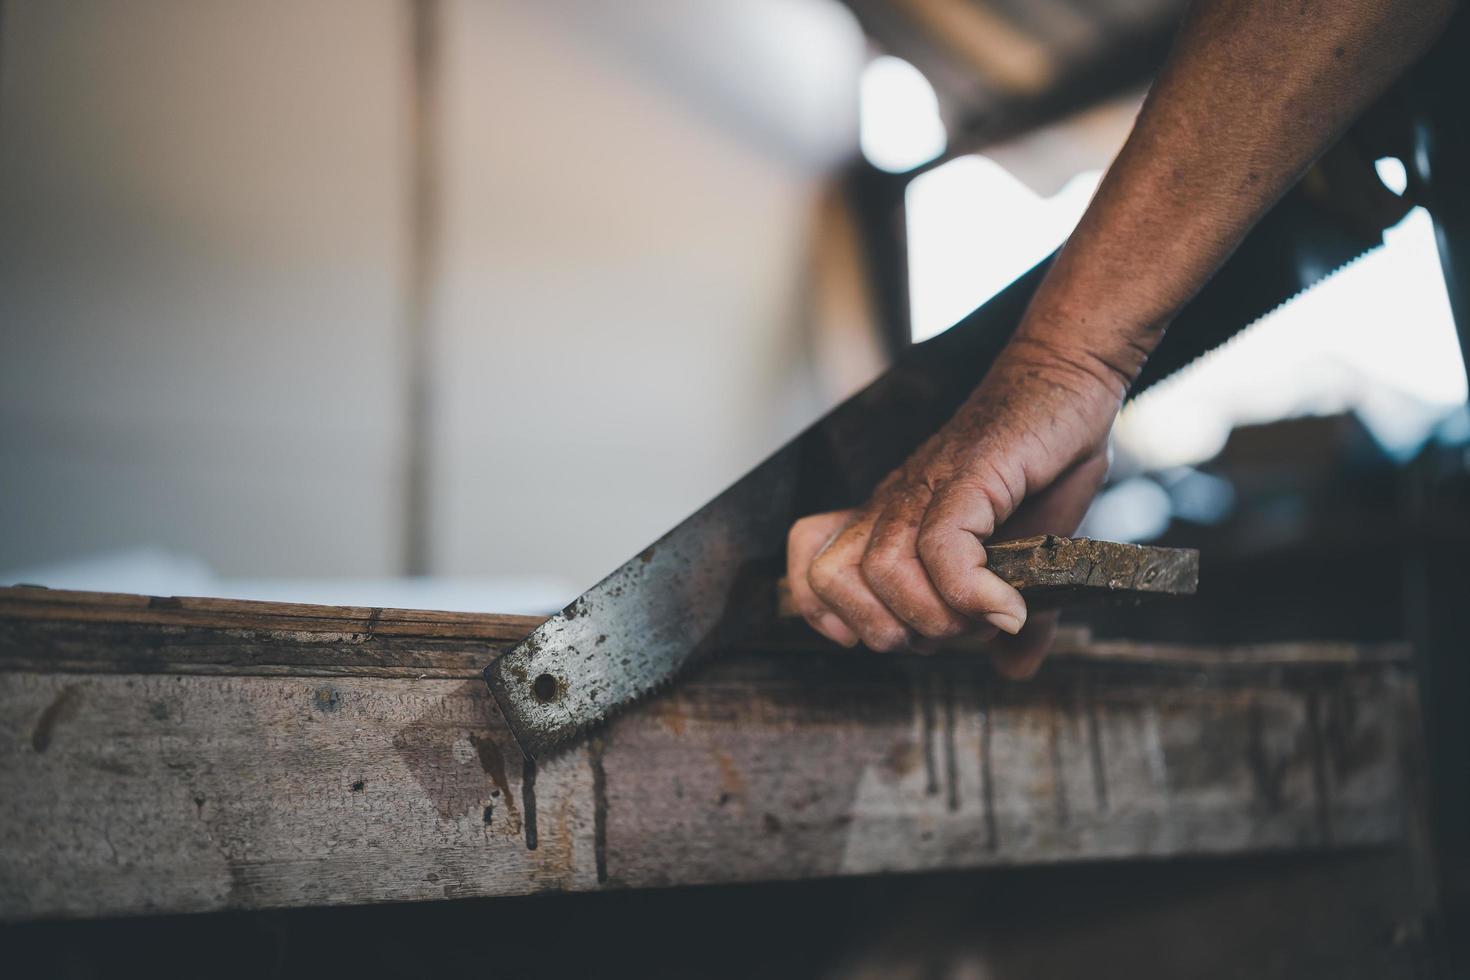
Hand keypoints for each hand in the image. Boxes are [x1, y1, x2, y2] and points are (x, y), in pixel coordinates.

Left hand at [785, 338, 1118, 676]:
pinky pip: (943, 549)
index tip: (883, 635)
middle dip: (890, 631)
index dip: (827, 613)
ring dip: (936, 618)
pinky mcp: (969, 477)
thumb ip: (1010, 616)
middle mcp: (895, 505)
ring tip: (985, 616)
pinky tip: (1008, 608)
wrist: (1068, 379)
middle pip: (833, 581)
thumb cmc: (1041, 461)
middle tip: (953, 630)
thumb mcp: (1026, 554)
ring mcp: (927, 489)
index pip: (811, 566)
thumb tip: (1014, 668)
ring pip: (884, 573)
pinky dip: (974, 595)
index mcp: (891, 521)